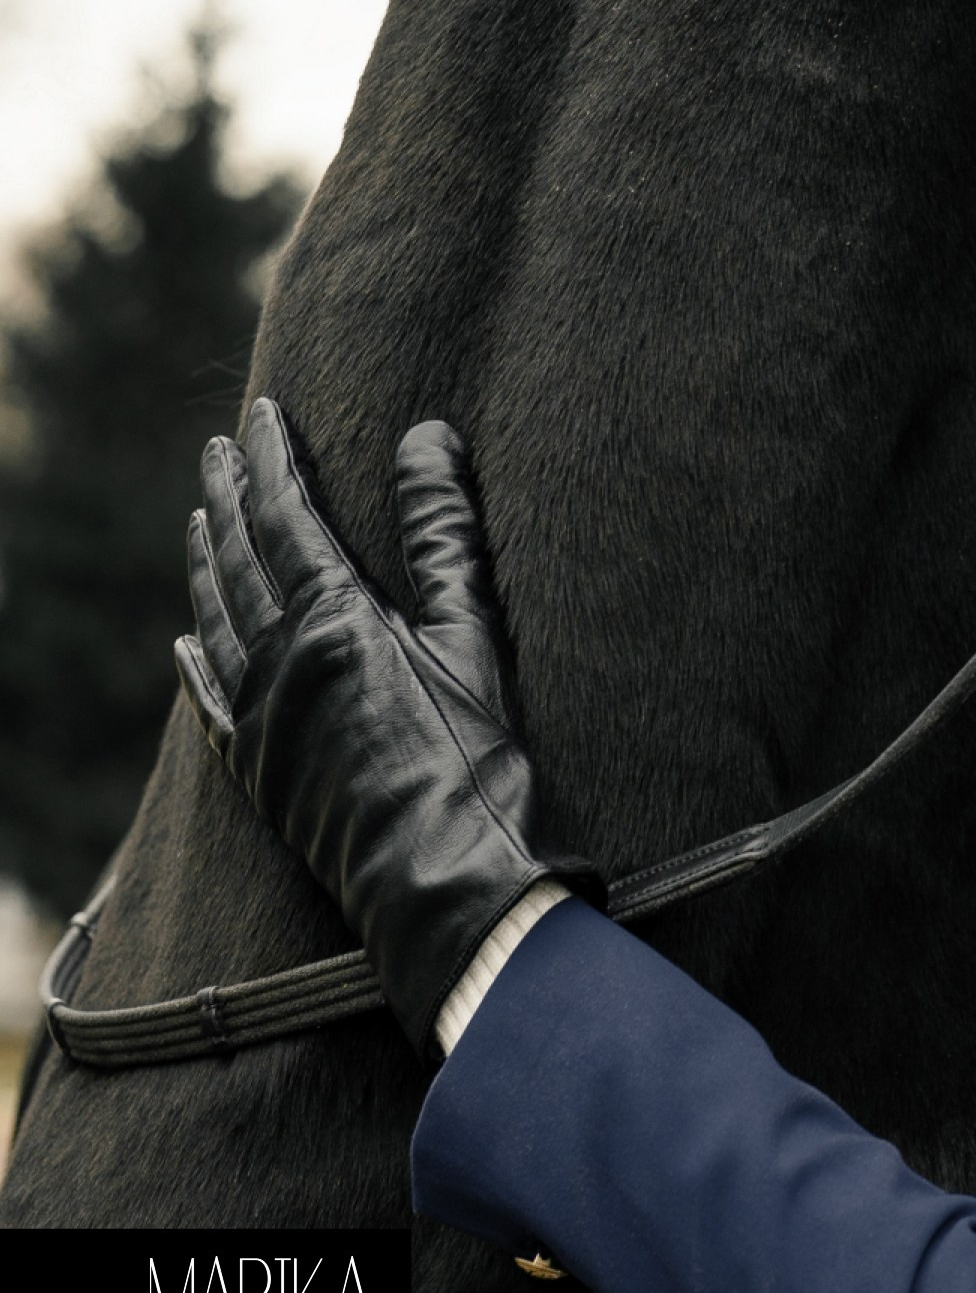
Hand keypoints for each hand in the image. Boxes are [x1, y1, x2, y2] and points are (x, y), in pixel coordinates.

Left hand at [179, 397, 599, 1054]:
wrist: (443, 877)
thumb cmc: (474, 754)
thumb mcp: (472, 632)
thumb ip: (444, 532)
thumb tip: (427, 436)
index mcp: (334, 620)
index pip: (288, 516)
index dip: (274, 460)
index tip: (264, 415)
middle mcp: (280, 663)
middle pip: (239, 559)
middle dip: (227, 497)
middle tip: (217, 450)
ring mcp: (261, 720)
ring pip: (215, 622)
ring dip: (205, 565)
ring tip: (200, 522)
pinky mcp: (258, 771)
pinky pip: (209, 703)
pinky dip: (194, 662)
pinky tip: (184, 642)